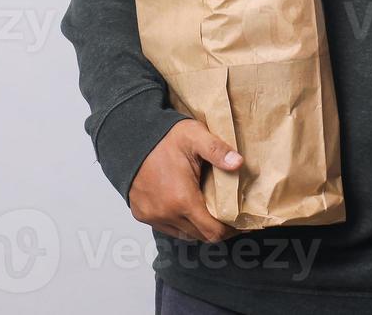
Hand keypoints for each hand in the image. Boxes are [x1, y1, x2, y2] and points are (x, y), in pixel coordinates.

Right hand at [128, 119, 240, 242]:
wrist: (131, 138)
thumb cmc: (164, 138)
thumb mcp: (195, 137)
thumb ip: (218, 150)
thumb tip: (238, 163)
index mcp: (182, 200)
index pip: (213, 232)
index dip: (230, 231)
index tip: (240, 224)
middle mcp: (166, 214)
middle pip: (200, 235)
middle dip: (216, 228)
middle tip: (227, 214)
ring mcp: (152, 215)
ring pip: (183, 233)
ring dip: (197, 226)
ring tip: (207, 210)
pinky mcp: (141, 214)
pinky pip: (167, 227)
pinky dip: (179, 222)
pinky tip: (186, 207)